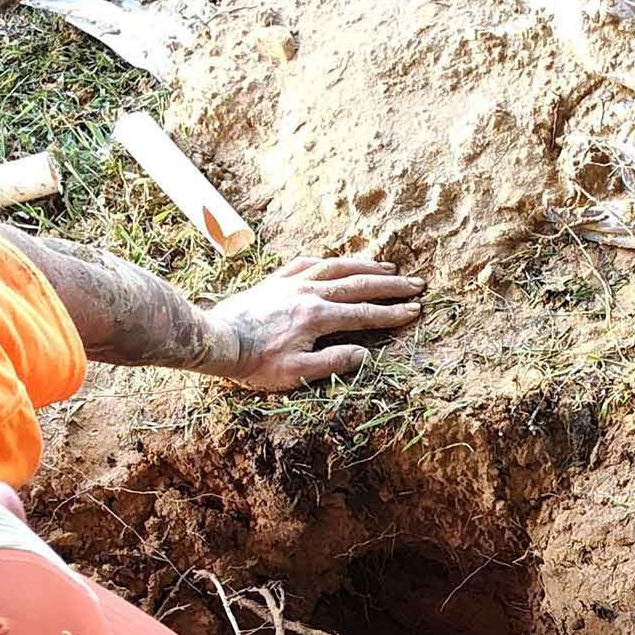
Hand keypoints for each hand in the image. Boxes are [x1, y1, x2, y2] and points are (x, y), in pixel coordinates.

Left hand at [204, 255, 423, 393]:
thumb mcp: (296, 373)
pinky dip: (328, 261)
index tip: (415, 311)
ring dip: (366, 266)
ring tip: (388, 267)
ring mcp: (292, 283)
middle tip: (416, 284)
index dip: (392, 314)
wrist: (217, 341)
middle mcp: (309, 293)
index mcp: (317, 317)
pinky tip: (338, 261)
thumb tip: (364, 355)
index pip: (365, 314)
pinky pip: (307, 263)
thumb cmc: (255, 364)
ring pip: (337, 267)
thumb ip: (333, 363)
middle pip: (359, 284)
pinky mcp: (276, 281)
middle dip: (391, 285)